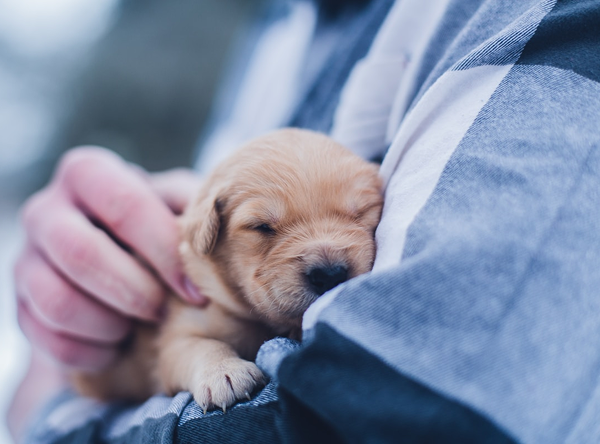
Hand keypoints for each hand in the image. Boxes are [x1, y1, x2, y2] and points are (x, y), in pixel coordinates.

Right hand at [14, 147, 206, 370]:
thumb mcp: (175, 204)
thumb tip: (225, 223)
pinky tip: (117, 345)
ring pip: (56, 300)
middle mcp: (46, 210)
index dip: (165, 253)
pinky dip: (90, 351)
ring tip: (139, 325)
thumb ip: (192, 206)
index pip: (126, 206)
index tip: (196, 292)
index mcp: (88, 173)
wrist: (113, 259)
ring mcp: (26, 258)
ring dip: (109, 323)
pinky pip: (47, 338)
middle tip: (163, 310)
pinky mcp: (21, 304)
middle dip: (133, 291)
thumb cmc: (155, 227)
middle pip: (80, 253)